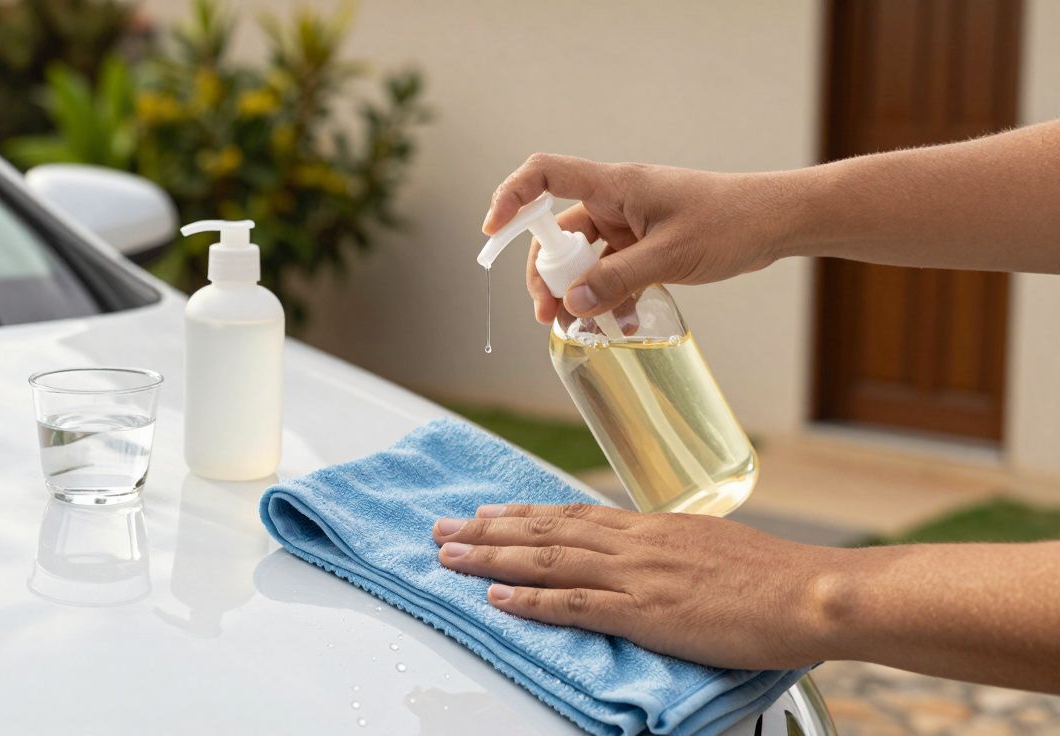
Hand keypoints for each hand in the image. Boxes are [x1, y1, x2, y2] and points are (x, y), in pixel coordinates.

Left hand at [432, 502, 844, 669]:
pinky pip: (575, 604)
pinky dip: (531, 600)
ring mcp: (637, 575)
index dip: (521, 513)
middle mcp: (634, 543)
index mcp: (651, 527)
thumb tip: (649, 556)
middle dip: (487, 530)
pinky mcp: (645, 612)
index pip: (570, 514)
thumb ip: (670, 551)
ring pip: (547, 559)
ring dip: (492, 558)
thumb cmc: (773, 577)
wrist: (810, 592)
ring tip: (449, 556)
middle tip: (441, 528)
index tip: (486, 511)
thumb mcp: (711, 549)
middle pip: (545, 530)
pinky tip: (498, 597)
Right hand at [483, 154, 795, 323]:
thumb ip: (618, 279)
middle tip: (549, 315)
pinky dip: (606, 296)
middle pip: (557, 232)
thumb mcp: (670, 256)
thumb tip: (572, 303)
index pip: (546, 176)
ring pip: (583, 258)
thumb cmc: (729, 223)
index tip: (492, 231)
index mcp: (615, 186)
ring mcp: (629, 223)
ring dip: (576, 292)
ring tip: (578, 328)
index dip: (512, 198)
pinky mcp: (644, 244)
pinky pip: (611, 270)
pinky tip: (614, 324)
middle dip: (547, 274)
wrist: (775, 223)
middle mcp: (615, 201)